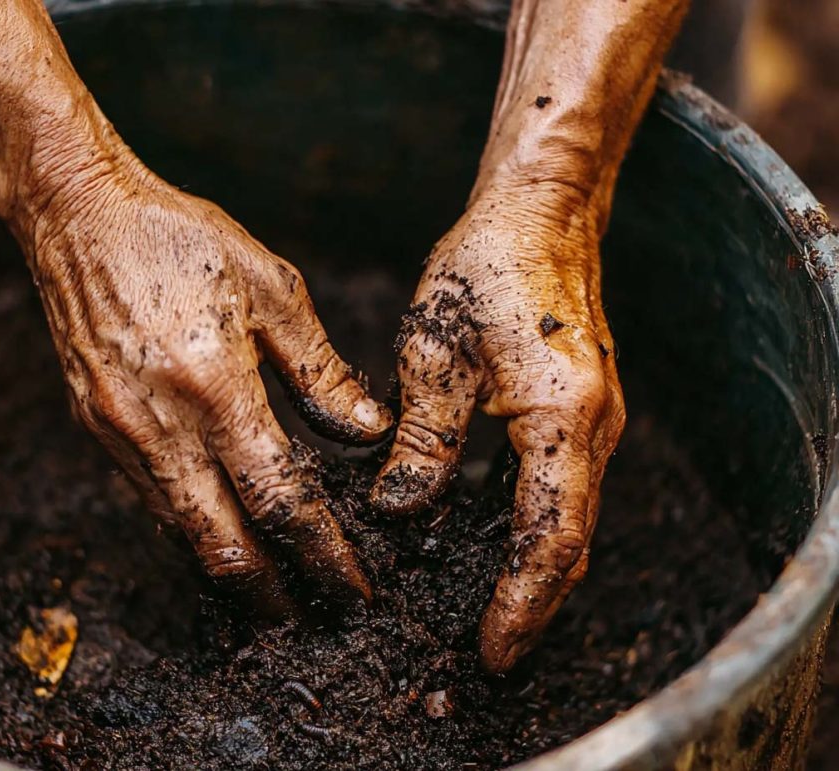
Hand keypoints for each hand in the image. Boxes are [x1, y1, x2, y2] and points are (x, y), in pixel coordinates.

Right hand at [0, 0, 391, 617]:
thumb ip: (320, 368)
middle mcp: (160, 425)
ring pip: (180, 532)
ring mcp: (119, 434)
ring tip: (271, 589)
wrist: (77, 217)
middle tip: (308, 615)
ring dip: (228, 568)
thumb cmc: (180, 238)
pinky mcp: (96, 429)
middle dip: (270, 592)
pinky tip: (219, 531)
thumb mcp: (271, 286)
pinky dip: (191, 528)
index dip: (323, 552)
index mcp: (215, 387)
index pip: (281, 499)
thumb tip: (365, 430)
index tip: (352, 584)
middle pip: (222, 544)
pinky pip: (150, 500)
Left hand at [371, 181, 624, 671]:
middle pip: (570, 542)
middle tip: (489, 653)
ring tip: (488, 614)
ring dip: (534, 571)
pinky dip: (531, 526)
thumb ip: (424, 439)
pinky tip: (487, 542)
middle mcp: (594, 428)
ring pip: (568, 519)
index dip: (521, 602)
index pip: (549, 536)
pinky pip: (560, 487)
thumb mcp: (436, 352)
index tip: (491, 651)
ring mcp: (593, 420)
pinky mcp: (578, 410)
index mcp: (563, 416)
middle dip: (532, 603)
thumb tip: (398, 512)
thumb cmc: (487, 266)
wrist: (540, 211)